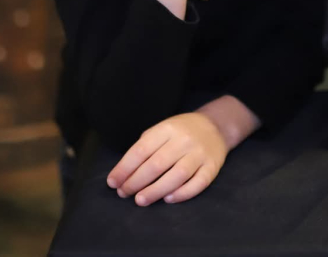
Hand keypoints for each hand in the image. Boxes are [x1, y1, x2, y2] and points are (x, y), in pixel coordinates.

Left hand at [106, 111, 227, 205]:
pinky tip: (168, 199)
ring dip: (156, 190)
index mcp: (167, 129)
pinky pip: (198, 183)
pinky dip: (183, 193)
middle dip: (136, 181)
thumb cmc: (180, 132)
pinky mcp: (212, 167)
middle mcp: (184, 140)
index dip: (125, 168)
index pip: (142, 150)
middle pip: (157, 164)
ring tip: (140, 200)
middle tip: (123, 193)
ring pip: (177, 175)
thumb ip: (145, 146)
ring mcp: (200, 154)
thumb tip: (124, 172)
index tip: (113, 182)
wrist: (215, 127)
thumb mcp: (162, 130)